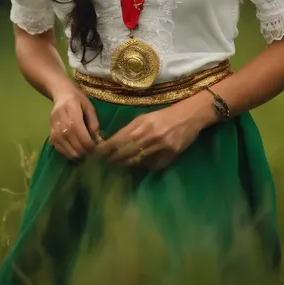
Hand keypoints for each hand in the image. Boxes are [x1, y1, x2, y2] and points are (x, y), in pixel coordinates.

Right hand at [49, 84, 100, 159]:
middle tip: (92, 152)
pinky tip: (76, 152)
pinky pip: (59, 149)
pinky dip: (68, 154)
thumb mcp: (89, 106)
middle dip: (84, 151)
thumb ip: (94, 122)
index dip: (89, 143)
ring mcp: (54, 129)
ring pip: (66, 148)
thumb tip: (97, 139)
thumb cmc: (78, 99)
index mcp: (71, 111)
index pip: (80, 132)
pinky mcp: (50, 134)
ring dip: (77, 154)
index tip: (96, 147)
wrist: (61, 94)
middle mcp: (61, 121)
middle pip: (73, 142)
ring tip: (85, 153)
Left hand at [96, 94, 210, 168]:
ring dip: (122, 165)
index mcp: (141, 124)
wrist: (188, 117)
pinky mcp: (169, 157)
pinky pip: (150, 166)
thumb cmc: (163, 116)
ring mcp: (160, 148)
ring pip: (135, 161)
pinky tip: (132, 168)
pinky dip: (140, 167)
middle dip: (111, 160)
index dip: (105, 150)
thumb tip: (113, 145)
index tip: (95, 155)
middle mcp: (149, 136)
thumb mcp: (144, 118)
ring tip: (113, 168)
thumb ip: (130, 131)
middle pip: (124, 153)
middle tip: (100, 165)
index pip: (118, 140)